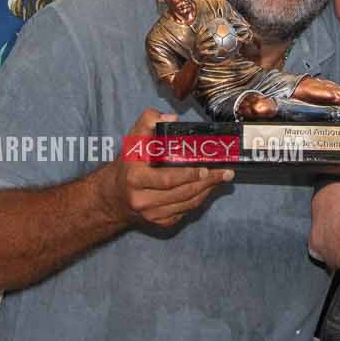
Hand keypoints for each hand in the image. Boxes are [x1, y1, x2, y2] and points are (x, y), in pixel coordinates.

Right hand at [103, 108, 232, 229]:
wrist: (114, 195)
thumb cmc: (128, 164)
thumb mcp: (133, 139)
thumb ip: (149, 122)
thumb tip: (172, 118)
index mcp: (136, 178)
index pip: (167, 179)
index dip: (189, 175)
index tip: (206, 168)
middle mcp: (142, 199)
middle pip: (182, 193)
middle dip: (207, 182)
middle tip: (225, 172)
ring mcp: (151, 214)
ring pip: (186, 204)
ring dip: (207, 191)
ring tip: (221, 178)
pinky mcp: (159, 223)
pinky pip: (184, 212)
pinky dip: (198, 200)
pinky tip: (207, 189)